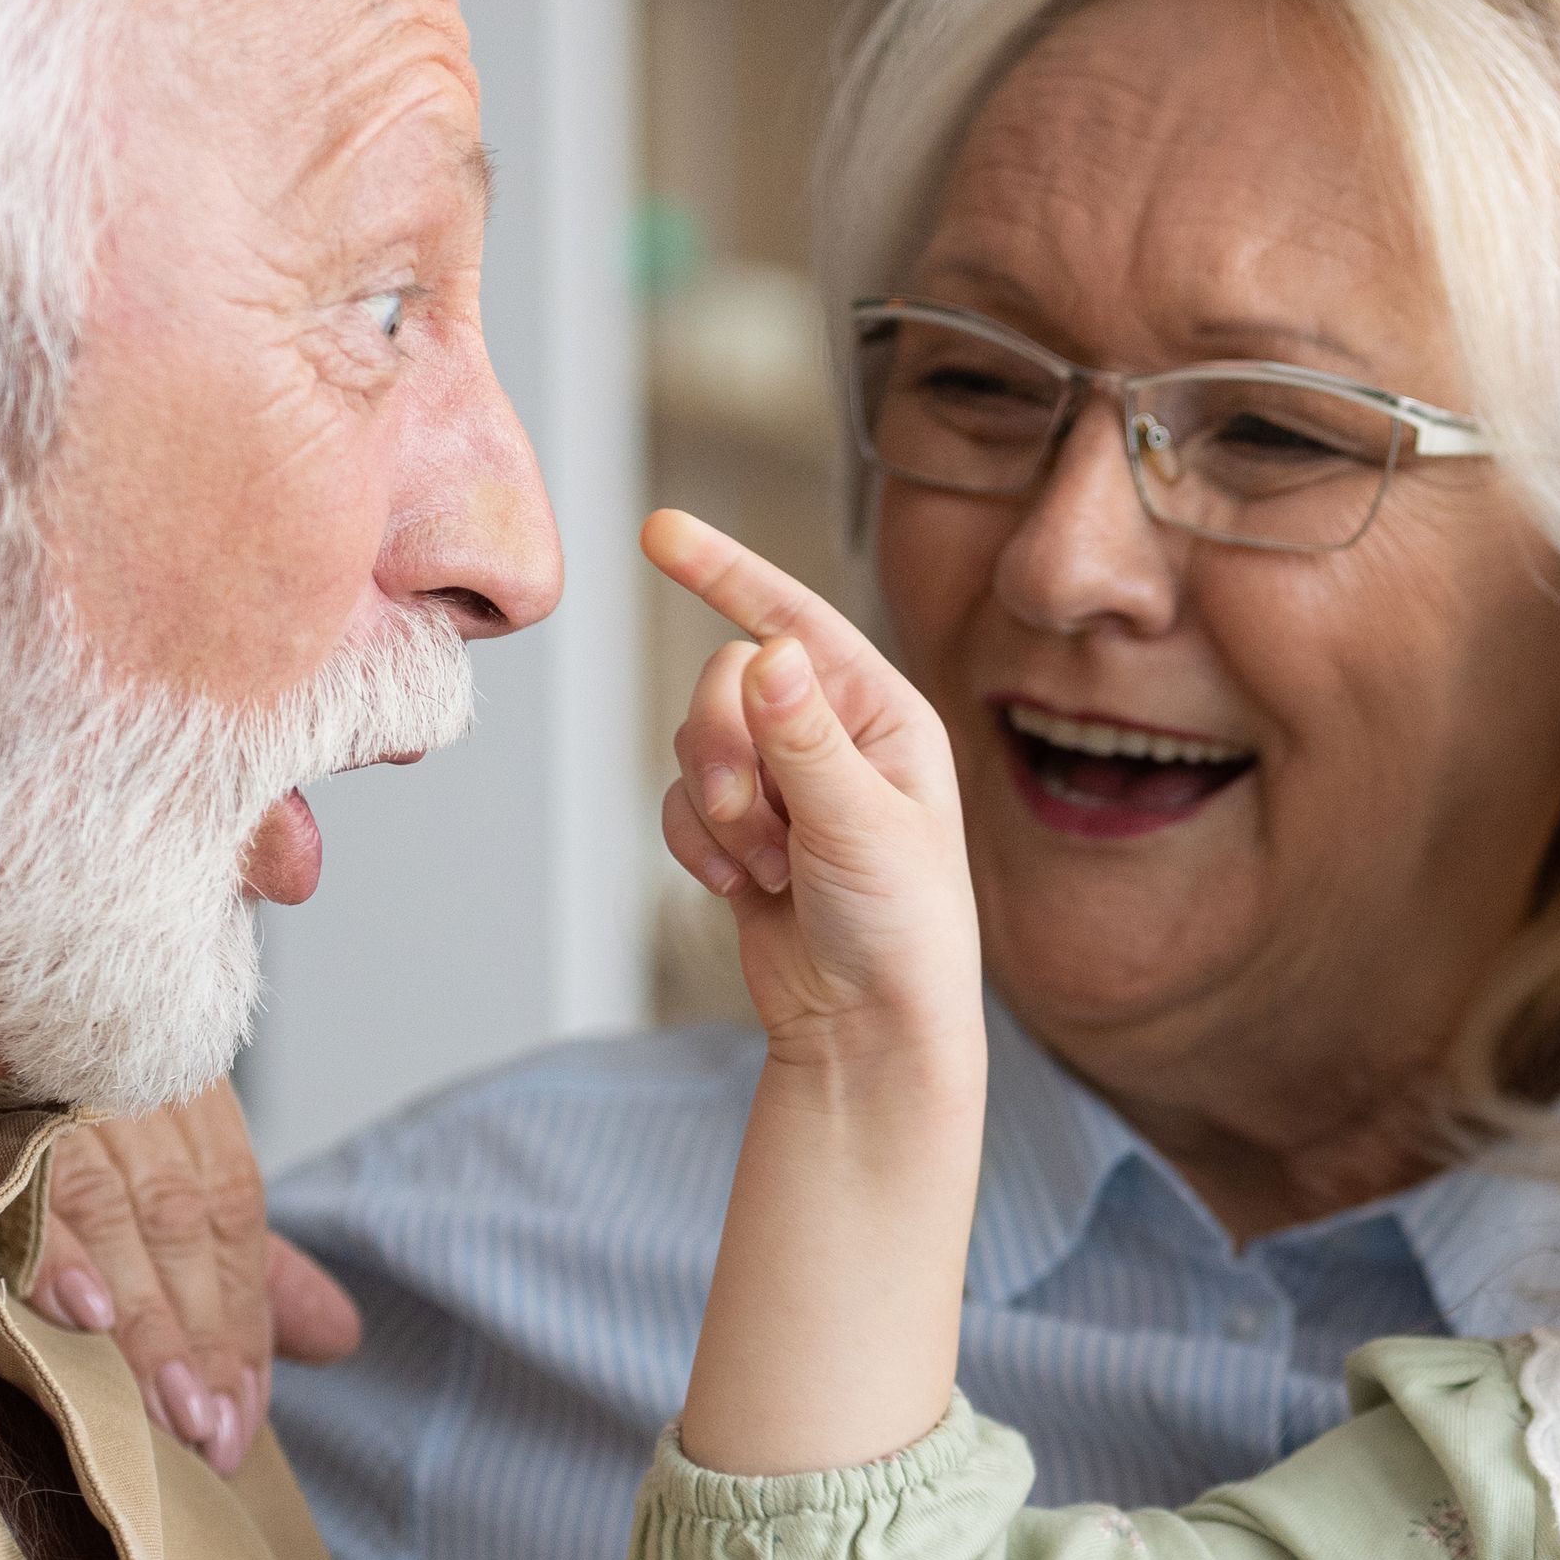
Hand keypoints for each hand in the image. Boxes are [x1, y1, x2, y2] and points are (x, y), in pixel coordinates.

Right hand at [25, 1088, 354, 1473]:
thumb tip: (337, 1335)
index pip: (228, 1208)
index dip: (242, 1313)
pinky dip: (47, 1252)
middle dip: (199, 1334)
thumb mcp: (153, 1189)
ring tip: (168, 1408)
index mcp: (169, 1087)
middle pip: (174, 1214)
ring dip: (141, 1318)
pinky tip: (82, 1314)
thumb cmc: (36, 1143)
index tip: (242, 1412)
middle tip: (208, 1433)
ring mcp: (24, 1092)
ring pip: (103, 1209)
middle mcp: (107, 1079)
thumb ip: (236, 1263)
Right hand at [647, 509, 978, 1086]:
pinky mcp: (738, 828)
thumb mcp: (863, 827)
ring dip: (717, 812)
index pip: (794, 619)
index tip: (659, 530)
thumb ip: (807, 741)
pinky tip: (741, 889)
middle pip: (721, 685)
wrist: (868, 1030)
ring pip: (693, 744)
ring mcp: (781, 781)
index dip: (725, 571)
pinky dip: (696, 846)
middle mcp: (829, 734)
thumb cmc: (901, 931)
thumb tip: (769, 654)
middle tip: (759, 823)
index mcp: (882, 714)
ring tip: (769, 868)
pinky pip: (676, 802)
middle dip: (724, 755)